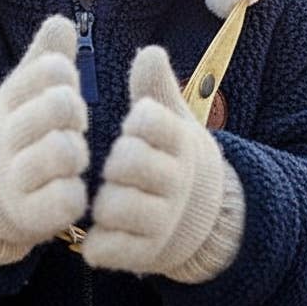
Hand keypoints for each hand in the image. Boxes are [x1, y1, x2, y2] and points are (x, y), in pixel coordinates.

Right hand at [0, 15, 88, 262]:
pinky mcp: (30, 216)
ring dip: (76, 151)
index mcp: (7, 100)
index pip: (50, 68)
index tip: (61, 84)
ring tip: (70, 155)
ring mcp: (16, 178)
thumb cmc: (15, 130)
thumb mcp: (22, 91)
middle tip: (72, 122)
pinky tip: (67, 187)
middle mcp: (7, 137)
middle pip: (60, 106)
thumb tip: (62, 20)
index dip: (63, 73)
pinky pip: (67, 199)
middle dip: (74, 111)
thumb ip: (44, 58)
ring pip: (64, 151)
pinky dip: (75, 193)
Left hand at [82, 45, 236, 278]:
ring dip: (103, 202)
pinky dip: (99, 242)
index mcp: (180, 143)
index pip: (148, 119)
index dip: (136, 120)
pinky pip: (109, 248)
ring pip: (113, 205)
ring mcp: (162, 221)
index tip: (137, 125)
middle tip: (118, 166)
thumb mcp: (172, 120)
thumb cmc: (173, 158)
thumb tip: (150, 50)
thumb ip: (157, 87)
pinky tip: (103, 232)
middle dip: (115, 161)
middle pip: (127, 160)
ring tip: (109, 199)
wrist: (207, 219)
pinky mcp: (147, 255)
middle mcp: (175, 182)